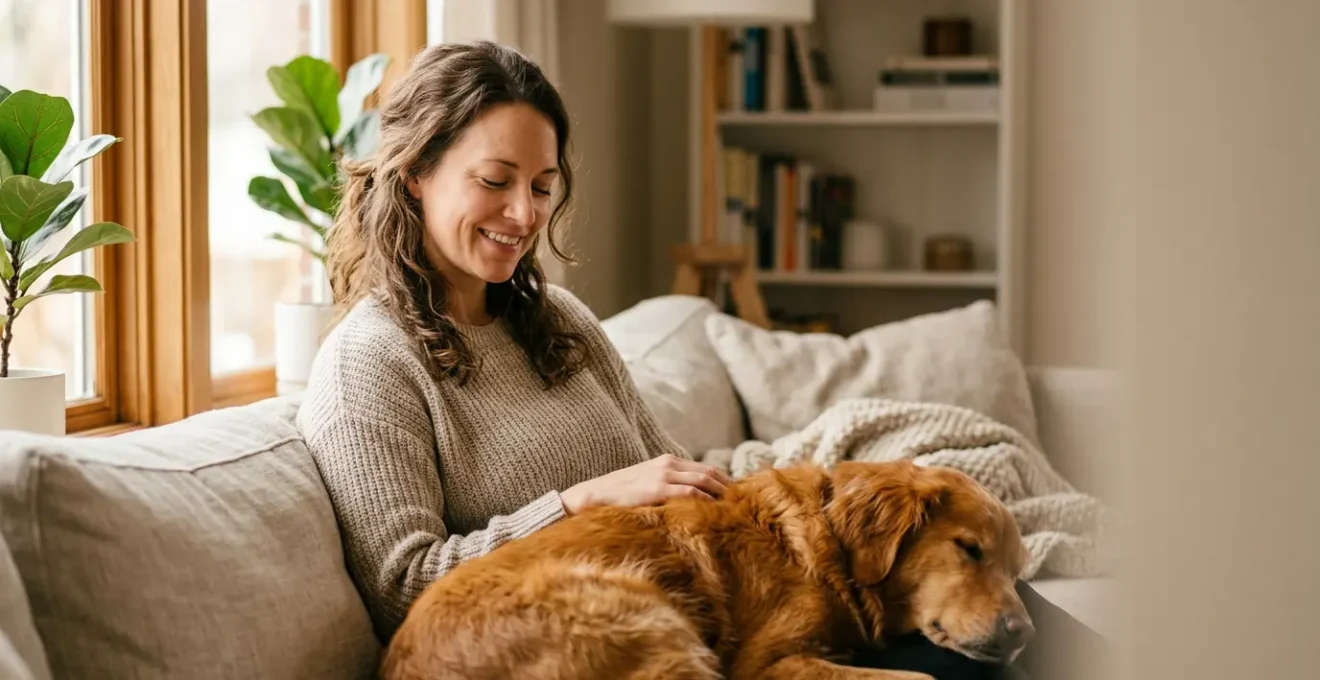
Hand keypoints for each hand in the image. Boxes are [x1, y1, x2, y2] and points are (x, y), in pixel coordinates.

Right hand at [559, 454, 734, 514]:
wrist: (591, 495)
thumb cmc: (618, 495)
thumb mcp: (646, 485)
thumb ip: (668, 489)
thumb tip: (690, 504)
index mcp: (668, 461)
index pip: (705, 469)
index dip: (725, 482)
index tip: (739, 496)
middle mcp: (669, 464)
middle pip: (710, 473)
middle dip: (730, 488)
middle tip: (746, 504)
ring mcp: (663, 475)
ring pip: (704, 481)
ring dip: (723, 494)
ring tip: (737, 509)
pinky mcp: (656, 489)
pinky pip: (690, 493)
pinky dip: (706, 501)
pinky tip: (716, 512)